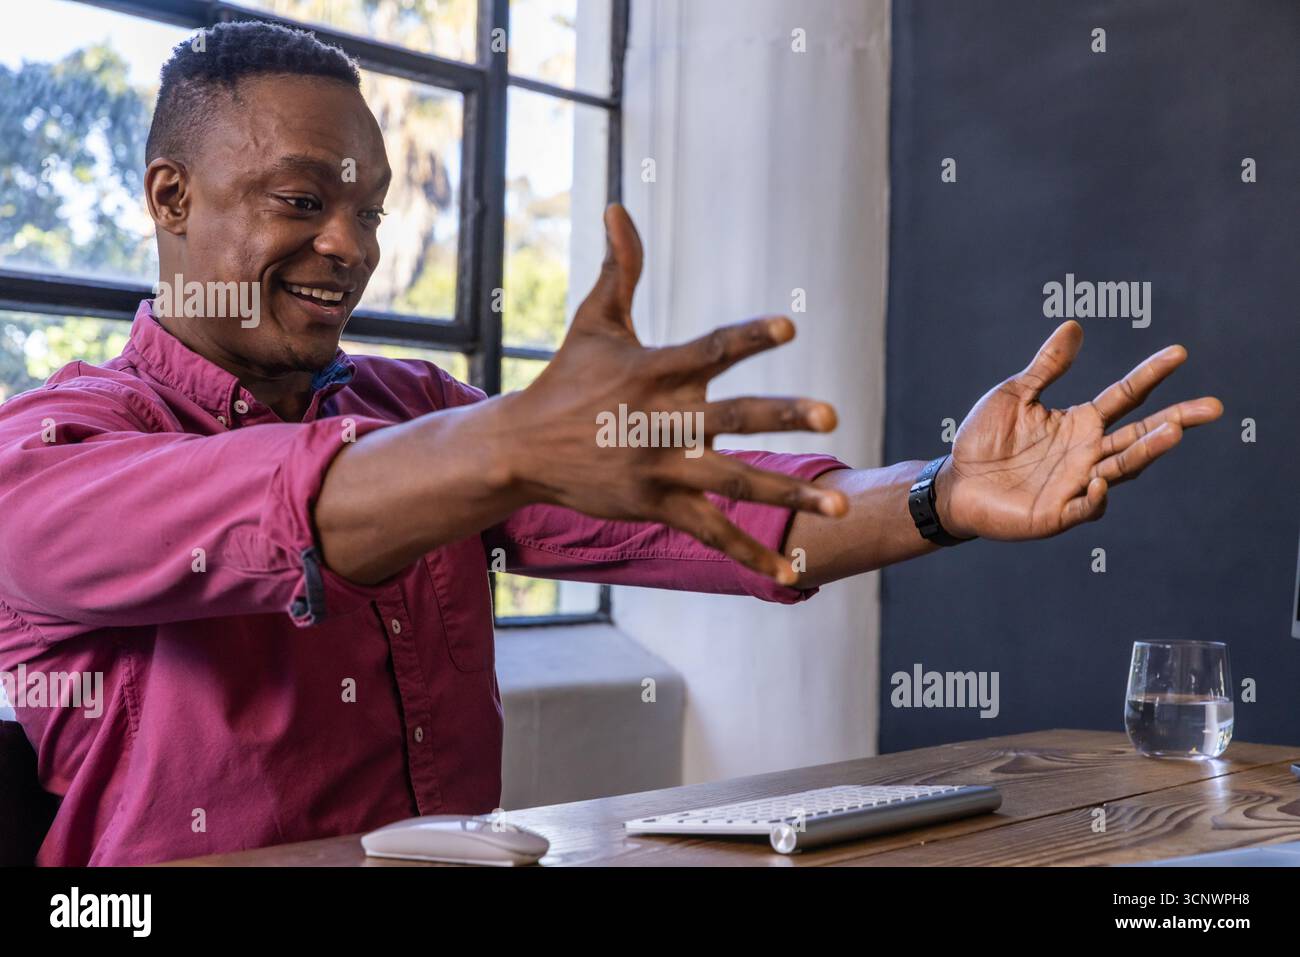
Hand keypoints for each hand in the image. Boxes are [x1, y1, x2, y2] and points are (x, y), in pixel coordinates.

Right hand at [498, 204, 848, 583]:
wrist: (522, 449)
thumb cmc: (565, 379)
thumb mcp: (594, 321)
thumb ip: (619, 268)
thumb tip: (618, 206)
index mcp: (653, 371)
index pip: (707, 351)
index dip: (746, 338)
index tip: (788, 329)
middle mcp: (660, 421)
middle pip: (729, 419)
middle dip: (780, 417)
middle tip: (831, 416)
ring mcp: (659, 469)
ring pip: (732, 483)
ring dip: (786, 495)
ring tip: (837, 507)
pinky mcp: (655, 506)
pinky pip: (711, 533)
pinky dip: (750, 555)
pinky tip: (791, 574)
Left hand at [936, 320, 1222, 540]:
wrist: (954, 484)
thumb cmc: (984, 440)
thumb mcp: (1014, 395)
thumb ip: (1047, 366)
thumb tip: (1075, 326)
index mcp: (1080, 423)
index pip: (1126, 396)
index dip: (1152, 375)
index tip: (1180, 353)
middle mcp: (1087, 453)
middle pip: (1139, 435)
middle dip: (1175, 421)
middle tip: (1211, 407)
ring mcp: (1076, 484)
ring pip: (1121, 468)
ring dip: (1147, 452)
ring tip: (1173, 432)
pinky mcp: (1056, 514)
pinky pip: (1084, 507)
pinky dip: (1096, 496)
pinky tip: (1100, 479)